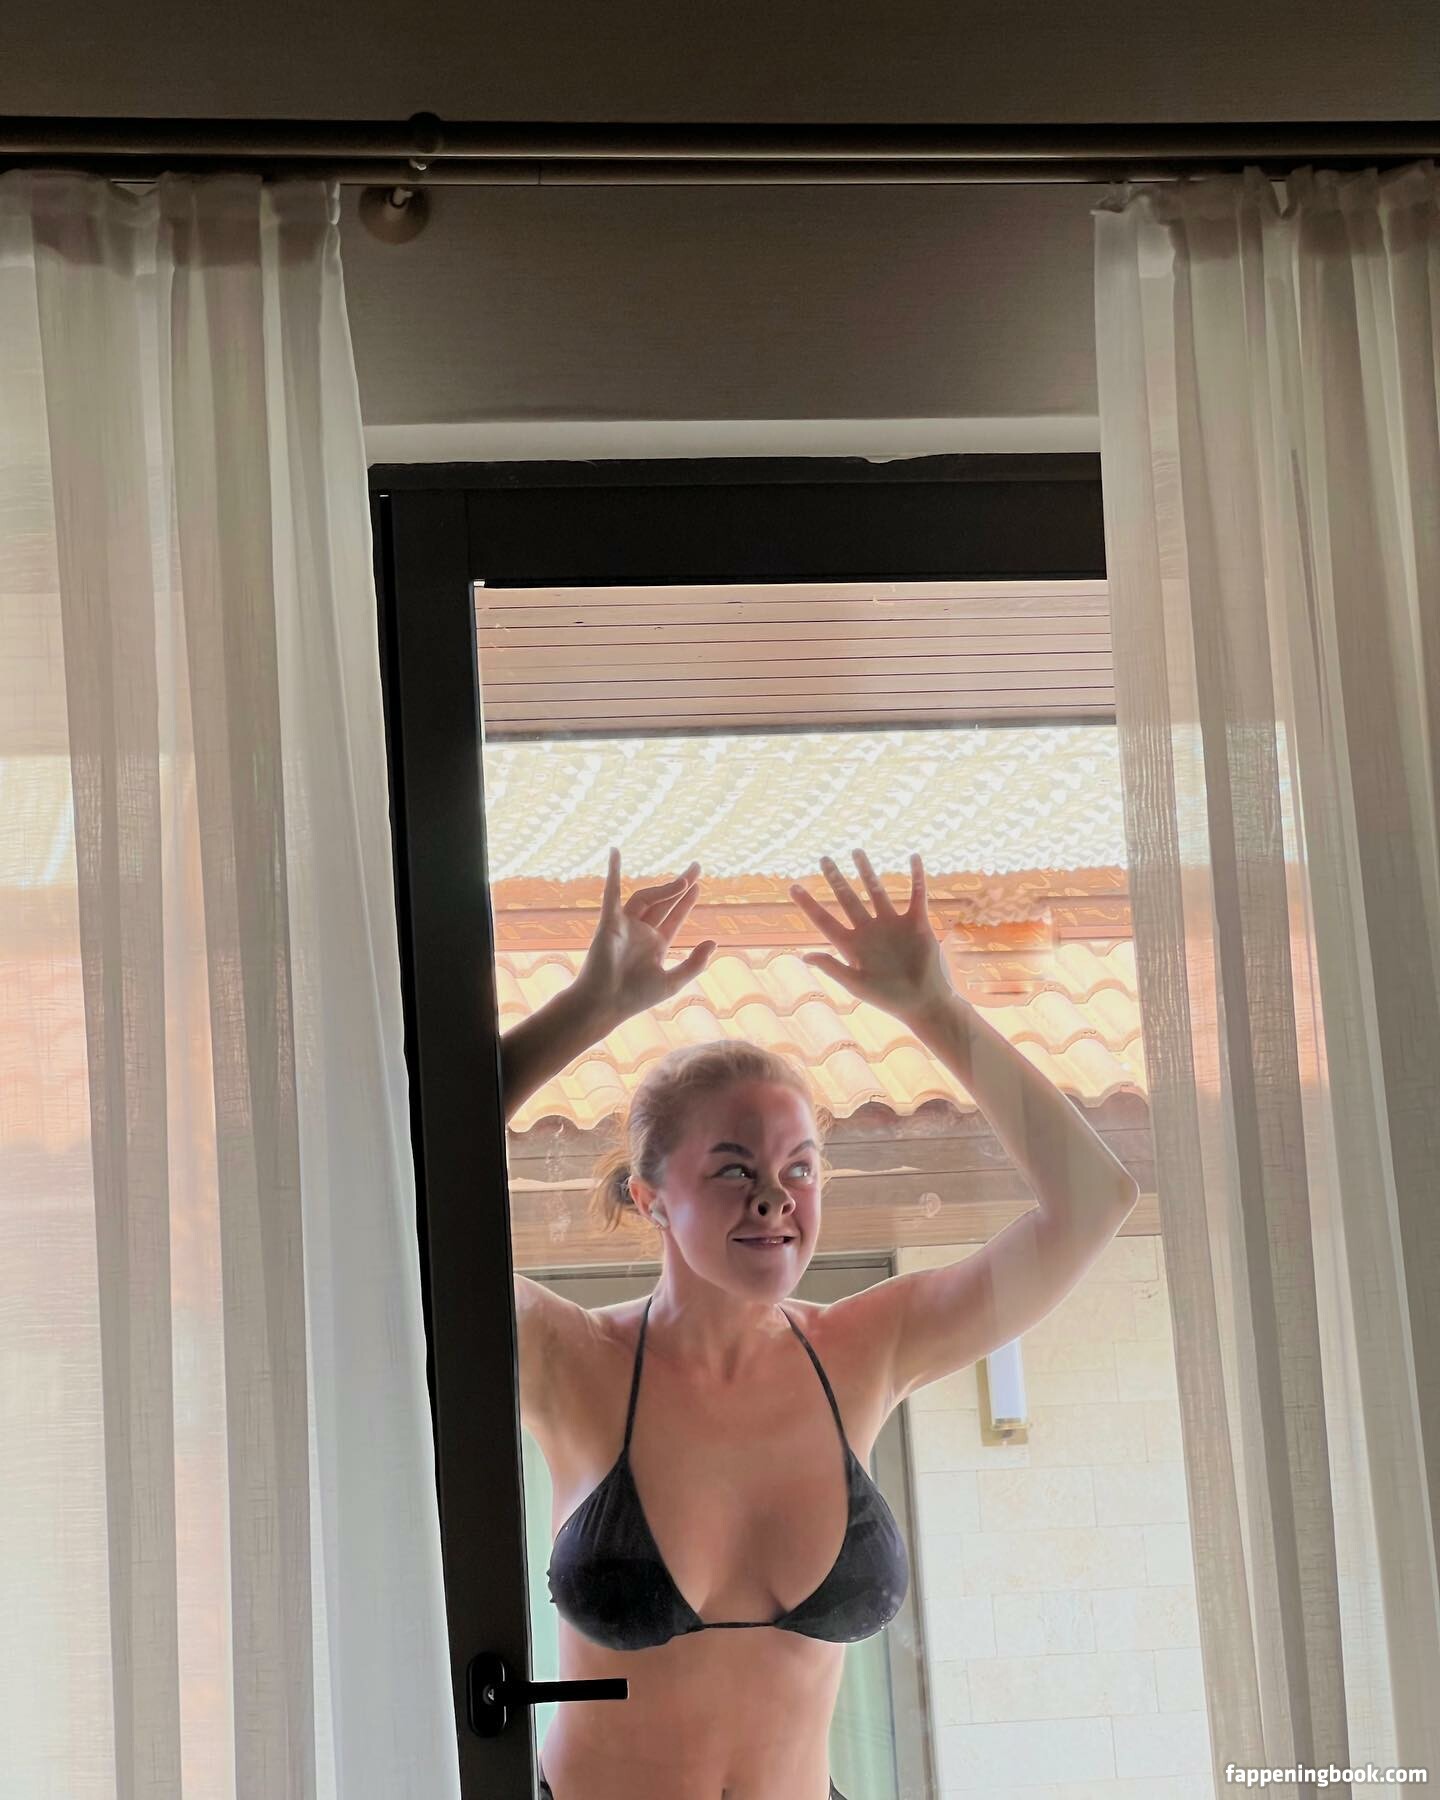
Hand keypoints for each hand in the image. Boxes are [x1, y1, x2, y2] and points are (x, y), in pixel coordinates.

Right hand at [574, 849, 716, 1024]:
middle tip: (697, 866)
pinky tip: (615, 852)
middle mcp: (640, 932)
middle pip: (663, 902)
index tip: (698, 885)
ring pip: (646, 898)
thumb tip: (713, 942)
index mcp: (654, 945)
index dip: (686, 901)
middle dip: (680, 884)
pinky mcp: (609, 922)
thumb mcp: (672, 981)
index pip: (673, 917)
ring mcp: (624, 925)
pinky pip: (611, 893)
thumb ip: (694, 963)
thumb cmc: (634, 997)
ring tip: (686, 882)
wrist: (604, 1004)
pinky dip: (613, 872)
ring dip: (666, 889)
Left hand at [789, 850, 955, 1020]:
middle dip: (836, 879)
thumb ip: (833, 968)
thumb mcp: (857, 985)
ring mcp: (892, 925)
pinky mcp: (916, 923)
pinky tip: (914, 858)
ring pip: (877, 891)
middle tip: (824, 859)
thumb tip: (805, 956)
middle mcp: (869, 931)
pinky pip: (916, 895)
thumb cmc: (889, 998)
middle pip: (848, 898)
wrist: (924, 1002)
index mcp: (852, 945)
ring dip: (867, 871)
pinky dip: (916, 877)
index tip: (793, 887)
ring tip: (857, 851)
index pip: (824, 920)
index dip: (808, 904)